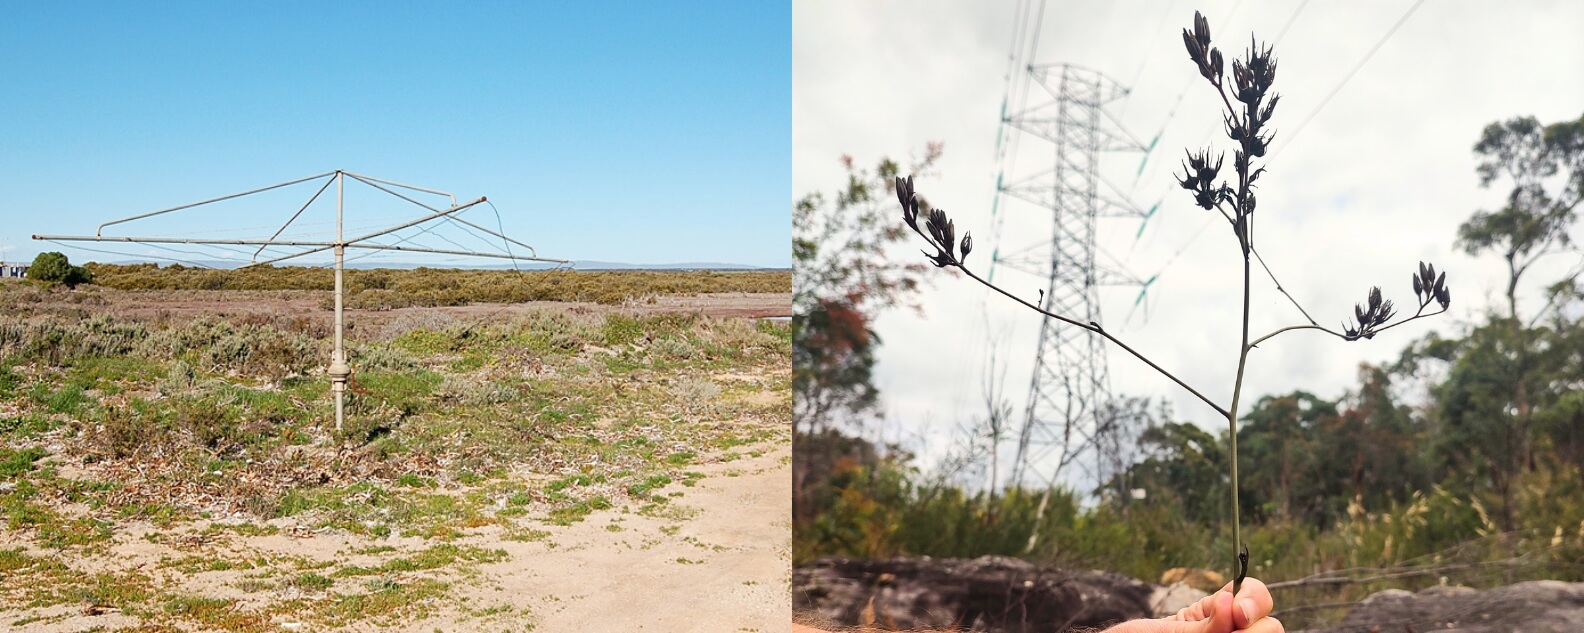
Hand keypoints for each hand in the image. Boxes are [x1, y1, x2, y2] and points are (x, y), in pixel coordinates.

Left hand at [1107, 576, 1282, 632]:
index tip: (1237, 611)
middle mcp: (1236, 629)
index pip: (1257, 596)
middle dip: (1256, 628)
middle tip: (1230, 632)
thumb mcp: (1172, 630)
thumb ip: (1205, 623)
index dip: (1254, 600)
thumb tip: (1231, 604)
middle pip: (1271, 626)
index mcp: (1224, 611)